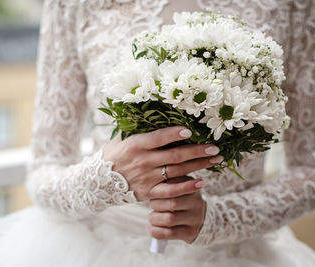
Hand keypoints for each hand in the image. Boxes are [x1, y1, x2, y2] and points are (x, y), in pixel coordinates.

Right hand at [103, 126, 222, 200]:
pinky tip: (201, 182)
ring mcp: (147, 178)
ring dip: (199, 165)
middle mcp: (143, 161)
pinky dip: (186, 187)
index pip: (159, 138)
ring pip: (178, 171)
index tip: (191, 131)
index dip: (175, 134)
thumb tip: (157, 114)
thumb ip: (139, 129)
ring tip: (216, 160)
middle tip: (215, 147)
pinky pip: (171, 191)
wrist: (98, 182)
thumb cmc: (112, 155)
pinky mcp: (149, 192)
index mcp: (135, 145)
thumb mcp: (120, 138)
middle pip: (175, 155)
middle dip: (198, 151)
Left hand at [147, 176, 206, 243]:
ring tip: (152, 217)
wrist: (196, 219)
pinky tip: (151, 228)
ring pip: (169, 219)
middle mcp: (197, 203)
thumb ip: (168, 182)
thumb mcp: (178, 187)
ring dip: (154, 219)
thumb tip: (153, 178)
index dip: (160, 189)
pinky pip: (169, 233)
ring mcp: (196, 218)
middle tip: (152, 205)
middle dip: (156, 204)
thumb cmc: (180, 199)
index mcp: (192, 187)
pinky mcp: (191, 232)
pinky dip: (156, 231)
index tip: (155, 191)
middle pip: (172, 203)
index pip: (174, 186)